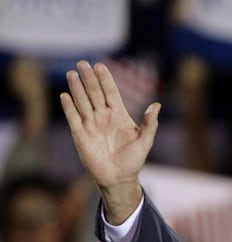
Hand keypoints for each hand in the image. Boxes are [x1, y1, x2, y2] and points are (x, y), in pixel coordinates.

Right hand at [60, 60, 159, 223]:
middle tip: (82, 63)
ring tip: (72, 73)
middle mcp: (103, 116)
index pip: (111, 93)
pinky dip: (69, 107)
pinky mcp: (80, 135)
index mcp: (119, 115)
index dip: (106, 79)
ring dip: (77, 88)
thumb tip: (156, 105)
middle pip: (95, 93)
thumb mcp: (145, 141)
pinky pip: (73, 117)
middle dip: (89, 78)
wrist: (118, 178)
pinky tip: (65, 95)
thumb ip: (150, 123)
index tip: (100, 66)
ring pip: (83, 101)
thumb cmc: (133, 161)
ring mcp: (91, 124)